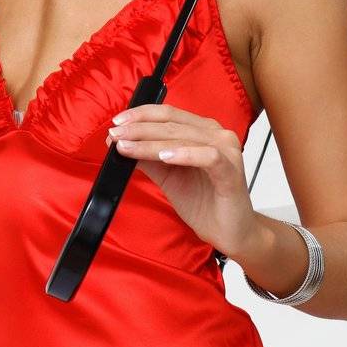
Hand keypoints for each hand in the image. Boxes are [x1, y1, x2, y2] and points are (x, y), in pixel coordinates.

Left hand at [105, 103, 259, 258]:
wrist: (229, 232)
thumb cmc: (204, 202)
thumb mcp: (168, 177)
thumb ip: (148, 159)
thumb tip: (120, 143)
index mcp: (203, 131)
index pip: (168, 114)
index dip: (141, 115)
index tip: (116, 122)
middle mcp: (216, 135)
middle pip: (172, 124)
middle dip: (139, 128)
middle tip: (115, 135)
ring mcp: (227, 152)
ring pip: (185, 138)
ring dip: (152, 142)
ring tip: (128, 146)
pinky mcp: (232, 172)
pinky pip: (208, 157)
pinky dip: (185, 154)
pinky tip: (164, 156)